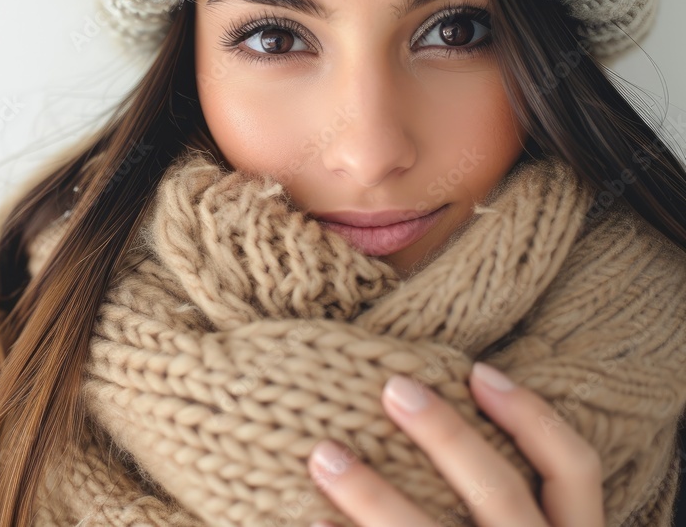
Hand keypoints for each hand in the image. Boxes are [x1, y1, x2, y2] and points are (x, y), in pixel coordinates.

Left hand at [306, 362, 604, 525]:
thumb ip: (501, 505)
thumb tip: (449, 420)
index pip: (572, 471)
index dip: (531, 416)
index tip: (477, 371)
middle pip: (499, 493)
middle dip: (444, 435)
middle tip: (391, 388)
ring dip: (373, 494)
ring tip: (322, 455)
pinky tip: (310, 524)